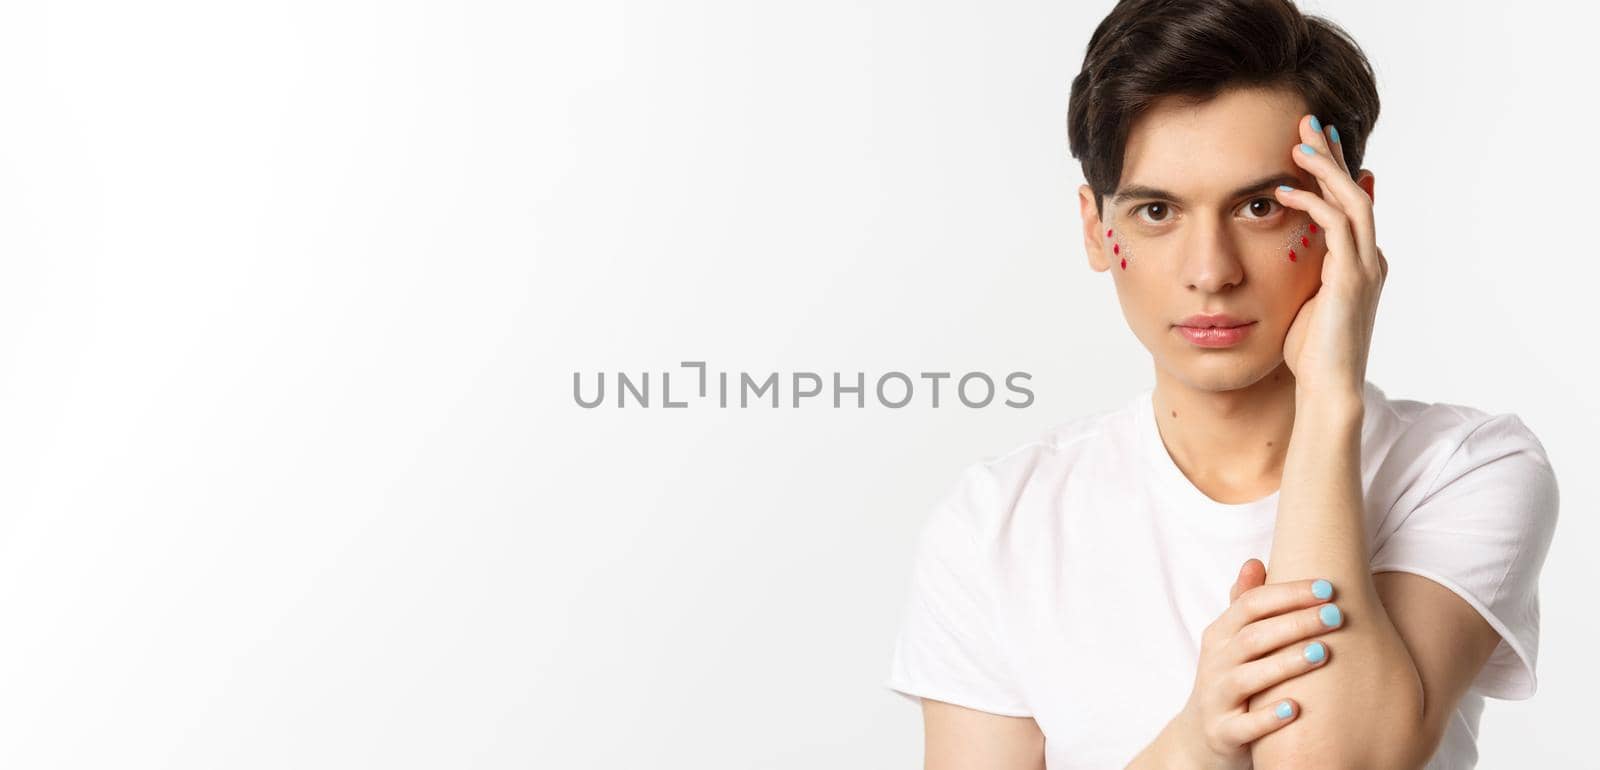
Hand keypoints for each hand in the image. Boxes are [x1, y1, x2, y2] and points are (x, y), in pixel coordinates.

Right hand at [1165, 559, 1343, 769]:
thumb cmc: (1230, 680)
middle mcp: (1215, 662)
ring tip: (1322, 653)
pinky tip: (1295, 709)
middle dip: (1295, 624)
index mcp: (1220, 635)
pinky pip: (1245, 726)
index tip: (1327, 588)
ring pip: (1248, 677)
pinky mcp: (1222, 732)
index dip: (1287, 594)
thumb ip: (1242, 603)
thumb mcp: (1230, 641)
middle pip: (1253, 637)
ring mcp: (1217, 698)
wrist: (1201, 736)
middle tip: (1335, 615)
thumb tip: (1253, 561)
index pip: (1250, 604)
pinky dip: (1268, 718)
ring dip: (1285, 663)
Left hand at [1275, 114, 1387, 400]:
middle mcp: (1369, 259)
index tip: (1310, 140)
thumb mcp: (1304, 300)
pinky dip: (1312, 204)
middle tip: (1308, 121)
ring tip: (1298, 142)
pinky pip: (1337, 227)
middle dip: (1332, 155)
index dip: (1334, 168)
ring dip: (1326, 168)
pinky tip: (1283, 191)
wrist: (1328, 390)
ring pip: (1353, 200)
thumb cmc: (1310, 353)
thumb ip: (1304, 270)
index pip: (1351, 202)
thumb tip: (1289, 245)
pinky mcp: (1352, 280)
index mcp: (1360, 263)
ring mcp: (1365, 268)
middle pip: (1356, 190)